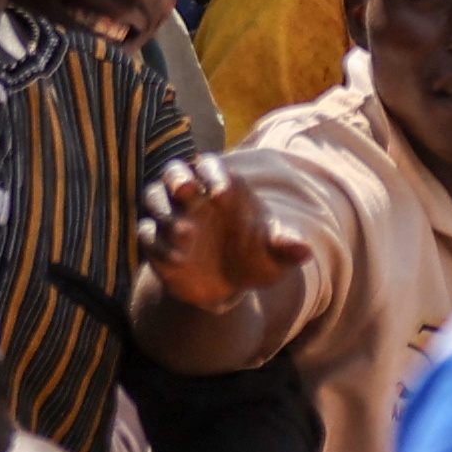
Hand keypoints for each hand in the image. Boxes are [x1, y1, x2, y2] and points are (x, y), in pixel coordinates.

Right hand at [139, 158, 311, 319]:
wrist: (227, 286)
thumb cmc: (254, 258)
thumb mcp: (274, 256)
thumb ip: (286, 249)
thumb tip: (304, 251)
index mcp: (221, 186)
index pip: (211, 165)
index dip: (215, 174)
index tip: (223, 195)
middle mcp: (192, 195)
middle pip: (174, 171)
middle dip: (177, 178)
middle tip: (185, 191)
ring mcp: (170, 216)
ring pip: (155, 198)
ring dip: (166, 214)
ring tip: (188, 236)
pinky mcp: (155, 242)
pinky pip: (146, 234)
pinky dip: (158, 244)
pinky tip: (178, 261)